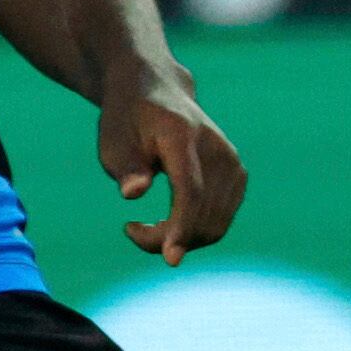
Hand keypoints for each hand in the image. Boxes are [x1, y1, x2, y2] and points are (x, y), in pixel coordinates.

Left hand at [100, 65, 245, 264]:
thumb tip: (133, 194)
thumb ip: (124, 167)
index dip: (181, 227)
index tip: (170, 259)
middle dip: (167, 238)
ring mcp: (232, 162)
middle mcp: (217, 148)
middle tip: (130, 230)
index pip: (190, 190)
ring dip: (181, 239)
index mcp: (183, 136)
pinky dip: (195, 232)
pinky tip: (168, 222)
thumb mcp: (112, 140)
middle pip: (202, 213)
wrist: (156, 92)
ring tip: (144, 226)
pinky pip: (220, 219)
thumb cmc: (128, 120)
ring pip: (215, 224)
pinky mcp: (237, 175)